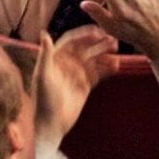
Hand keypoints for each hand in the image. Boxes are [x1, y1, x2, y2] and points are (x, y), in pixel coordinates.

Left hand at [32, 24, 117, 147]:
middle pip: (86, 48)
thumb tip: (44, 33)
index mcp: (56, 59)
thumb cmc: (43, 100)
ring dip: (105, 53)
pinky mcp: (85, 86)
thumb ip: (45, 55)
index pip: (72, 41)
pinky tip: (116, 65)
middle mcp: (67, 64)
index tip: (98, 32)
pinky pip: (98, 73)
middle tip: (112, 39)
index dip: (84, 34)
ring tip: (116, 49)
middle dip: (99, 42)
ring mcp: (77, 74)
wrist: (50, 126)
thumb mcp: (42, 76)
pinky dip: (107, 68)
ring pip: (94, 59)